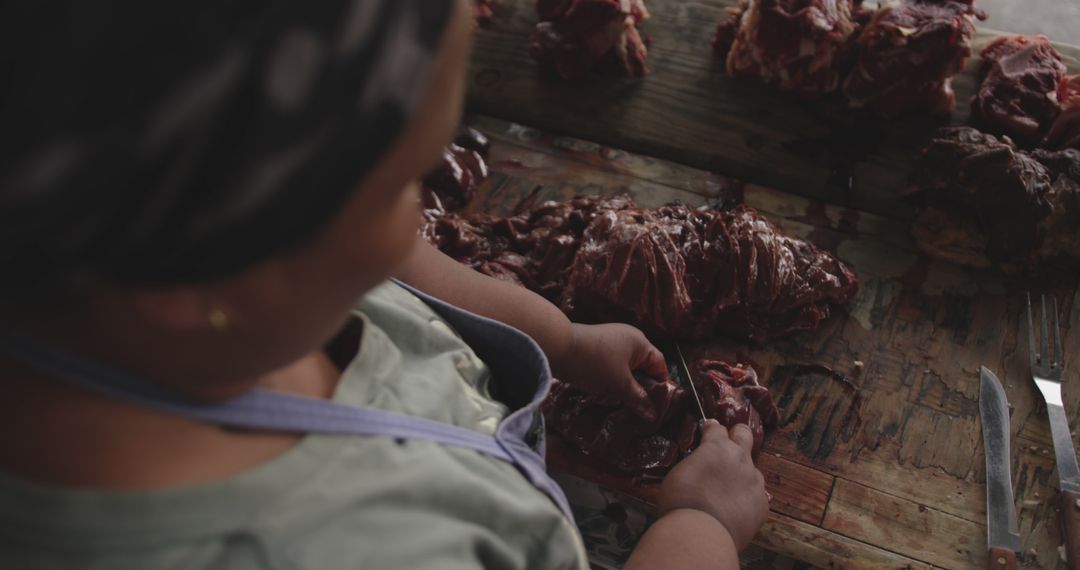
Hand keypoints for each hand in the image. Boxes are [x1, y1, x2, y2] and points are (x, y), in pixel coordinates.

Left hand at [550, 323, 666, 420]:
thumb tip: (653, 415)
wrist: (558, 347)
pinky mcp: (597, 347)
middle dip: (643, 386)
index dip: (662, 385)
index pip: (660, 365)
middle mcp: (628, 338)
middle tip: (643, 408)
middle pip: (644, 366)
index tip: (660, 406)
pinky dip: (614, 378)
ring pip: (627, 367)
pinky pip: (612, 365)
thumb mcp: (619, 385)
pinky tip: (609, 392)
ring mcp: (611, 340)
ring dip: (627, 384)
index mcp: (640, 343)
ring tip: (626, 404)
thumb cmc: (595, 364)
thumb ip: (638, 399)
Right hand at [657, 420, 768, 550]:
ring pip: (753, 469)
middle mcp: (740, 459)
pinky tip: (734, 510)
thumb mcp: (680, 473)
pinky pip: (756, 495)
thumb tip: (700, 466)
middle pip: (744, 434)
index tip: (708, 430)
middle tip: (726, 445)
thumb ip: (696, 464)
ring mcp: (755, 481)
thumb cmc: (682, 500)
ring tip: (727, 490)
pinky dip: (746, 499)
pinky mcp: (762, 504)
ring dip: (741, 473)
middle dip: (736, 435)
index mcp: (717, 447)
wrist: (701, 531)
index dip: (711, 429)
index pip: (717, 428)